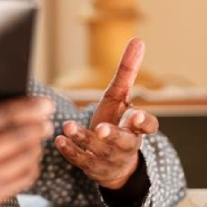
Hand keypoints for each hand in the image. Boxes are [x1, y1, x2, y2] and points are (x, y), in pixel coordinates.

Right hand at [0, 54, 54, 206]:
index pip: (2, 116)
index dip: (28, 108)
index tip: (44, 102)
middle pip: (18, 138)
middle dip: (38, 126)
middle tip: (48, 118)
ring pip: (22, 160)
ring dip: (36, 146)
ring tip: (38, 137)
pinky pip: (18, 182)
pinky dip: (29, 168)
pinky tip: (28, 159)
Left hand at [55, 38, 159, 189]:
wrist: (115, 164)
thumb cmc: (118, 123)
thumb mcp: (121, 97)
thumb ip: (128, 72)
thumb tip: (138, 40)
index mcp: (136, 128)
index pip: (148, 127)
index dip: (144, 123)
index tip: (136, 116)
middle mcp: (125, 144)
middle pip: (123, 141)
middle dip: (112, 135)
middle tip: (101, 129)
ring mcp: (109, 158)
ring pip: (98, 151)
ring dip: (83, 139)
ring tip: (68, 126)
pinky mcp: (92, 167)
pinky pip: (81, 161)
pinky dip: (70, 151)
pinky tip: (59, 139)